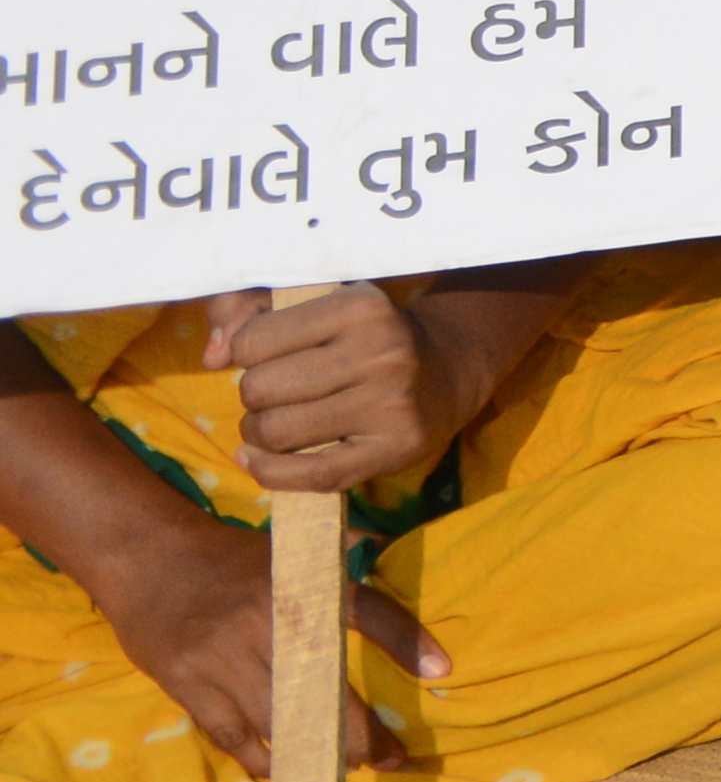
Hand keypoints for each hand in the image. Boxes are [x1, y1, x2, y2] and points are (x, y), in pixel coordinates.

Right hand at [88, 520, 440, 781]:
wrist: (147, 557)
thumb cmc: (230, 555)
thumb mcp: (290, 545)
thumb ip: (342, 553)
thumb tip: (383, 552)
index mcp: (301, 582)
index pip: (365, 610)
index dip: (404, 640)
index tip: (440, 670)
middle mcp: (266, 620)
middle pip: (324, 684)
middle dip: (361, 730)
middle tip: (392, 757)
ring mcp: (222, 656)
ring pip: (279, 719)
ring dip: (315, 753)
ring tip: (344, 772)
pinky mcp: (187, 683)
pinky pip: (231, 733)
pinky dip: (259, 757)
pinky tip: (284, 770)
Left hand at [214, 280, 522, 499]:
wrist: (447, 369)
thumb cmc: (363, 336)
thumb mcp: (314, 306)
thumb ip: (246, 315)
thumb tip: (212, 356)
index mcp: (361, 307)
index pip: (253, 342)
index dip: (246, 352)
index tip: (271, 353)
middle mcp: (382, 351)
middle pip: (258, 389)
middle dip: (254, 395)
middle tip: (278, 392)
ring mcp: (391, 404)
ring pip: (275, 432)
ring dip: (260, 433)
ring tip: (278, 422)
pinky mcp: (395, 448)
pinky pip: (308, 474)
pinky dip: (269, 472)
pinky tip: (260, 460)